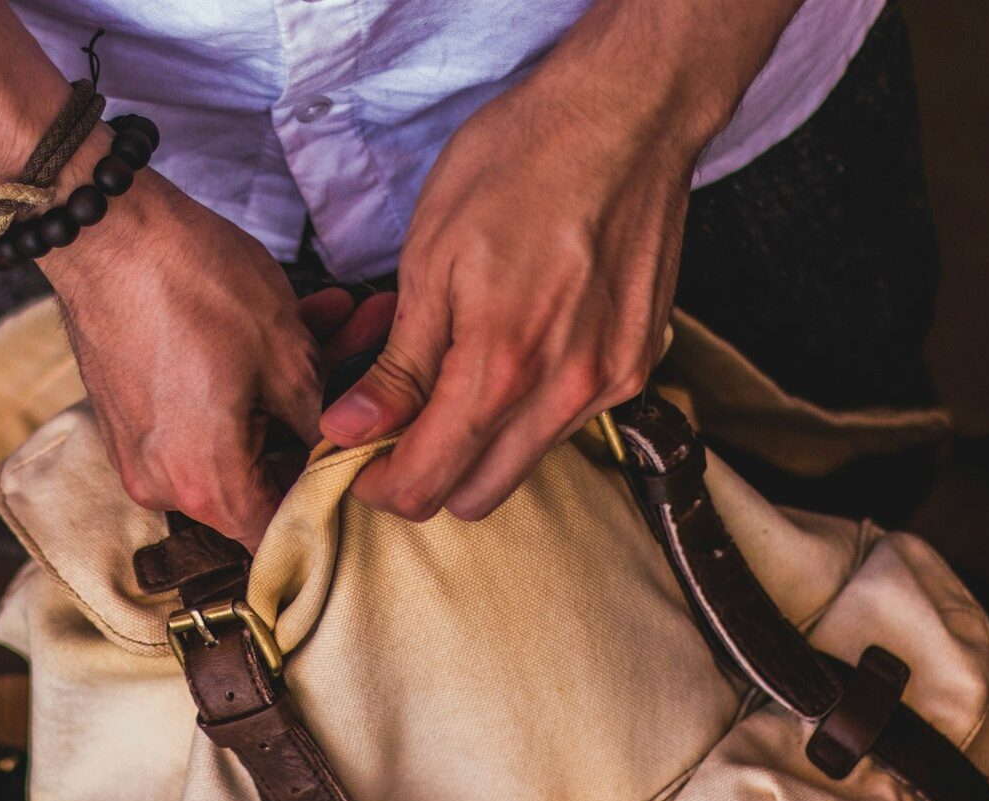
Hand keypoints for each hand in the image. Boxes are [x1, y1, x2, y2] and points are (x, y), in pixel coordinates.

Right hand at [40, 163, 351, 549]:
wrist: (103, 227)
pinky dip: (242, 377)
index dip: (331, 493)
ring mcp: (140, 451)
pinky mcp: (129, 414)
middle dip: (320, 415)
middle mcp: (163, 485)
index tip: (365, 448)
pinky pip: (198, 414)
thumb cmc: (194, 285)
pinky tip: (292, 318)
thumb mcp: (286, 353)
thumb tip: (342, 444)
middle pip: (263, 475)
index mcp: (206, 486)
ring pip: (236, 434)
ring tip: (339, 318)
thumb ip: (321, 419)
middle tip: (367, 351)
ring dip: (288, 384)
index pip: (283, 530)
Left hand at [320, 79, 694, 521]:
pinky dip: (527, 411)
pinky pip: (567, 423)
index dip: (377, 485)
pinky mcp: (637, 365)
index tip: (355, 458)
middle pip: (476, 496)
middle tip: (392, 425)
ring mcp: (609, 384)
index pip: (426, 484)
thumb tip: (352, 430)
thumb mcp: (430, 258)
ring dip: (478, 444)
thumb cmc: (519, 166)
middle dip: (425, 475)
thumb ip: (398, 365)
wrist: (625, 115)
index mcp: (500, 368)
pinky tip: (509, 353)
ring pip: (523, 463)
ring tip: (450, 377)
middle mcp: (564, 393)